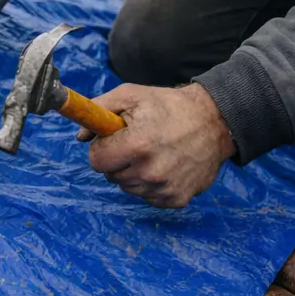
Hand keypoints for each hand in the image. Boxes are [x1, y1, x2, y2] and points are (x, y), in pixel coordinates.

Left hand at [82, 83, 235, 207]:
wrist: (214, 122)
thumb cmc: (168, 105)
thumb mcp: (132, 95)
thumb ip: (100, 109)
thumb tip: (80, 136)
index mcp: (137, 145)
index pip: (96, 160)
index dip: (102, 148)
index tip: (113, 140)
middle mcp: (150, 172)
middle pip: (111, 176)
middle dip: (118, 160)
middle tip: (136, 143)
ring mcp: (164, 188)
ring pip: (129, 188)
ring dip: (134, 173)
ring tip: (153, 152)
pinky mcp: (176, 200)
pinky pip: (148, 197)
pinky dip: (151, 184)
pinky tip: (165, 165)